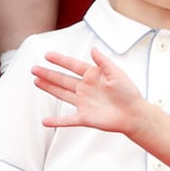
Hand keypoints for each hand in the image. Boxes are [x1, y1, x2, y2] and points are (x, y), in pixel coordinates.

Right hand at [32, 48, 147, 135]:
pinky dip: (56, 121)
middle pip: (63, 79)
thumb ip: (104, 62)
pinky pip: (67, 120)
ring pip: (62, 94)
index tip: (48, 55)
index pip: (74, 66)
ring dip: (49, 88)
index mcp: (94, 77)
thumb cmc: (130, 94)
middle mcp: (86, 89)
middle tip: (34, 68)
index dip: (60, 60)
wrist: (134, 114)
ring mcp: (84, 103)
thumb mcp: (118, 74)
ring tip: (36, 81)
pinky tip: (45, 121)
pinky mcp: (85, 117)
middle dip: (48, 74)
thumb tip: (93, 49)